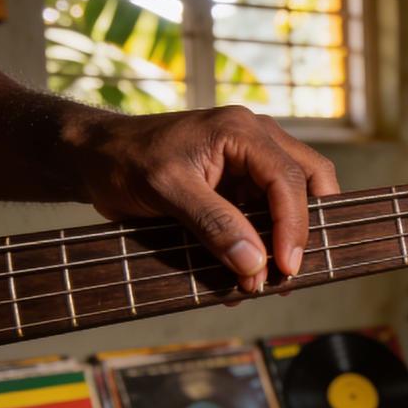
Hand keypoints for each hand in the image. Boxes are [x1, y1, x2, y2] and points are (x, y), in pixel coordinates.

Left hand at [74, 106, 339, 292]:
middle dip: (307, 226)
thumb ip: (214, 224)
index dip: (293, 226)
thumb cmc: (125, 162)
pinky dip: (268, 239)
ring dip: (290, 235)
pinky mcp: (243, 179)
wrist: (96, 156)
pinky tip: (251, 269)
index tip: (285, 268)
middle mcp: (256, 137)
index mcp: (242, 130)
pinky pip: (270, 208)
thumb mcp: (167, 191)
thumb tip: (255, 264)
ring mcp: (252, 157)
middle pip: (311, 178)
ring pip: (298, 194)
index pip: (289, 178)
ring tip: (275, 277)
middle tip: (291, 270)